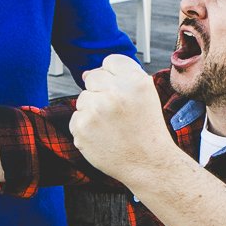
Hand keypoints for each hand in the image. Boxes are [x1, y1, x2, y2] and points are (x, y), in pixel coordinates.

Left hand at [71, 54, 173, 181]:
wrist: (149, 164)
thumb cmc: (147, 130)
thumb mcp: (146, 96)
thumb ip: (121, 77)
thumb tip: (86, 74)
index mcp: (135, 81)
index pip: (110, 61)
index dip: (114, 78)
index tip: (122, 94)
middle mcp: (115, 93)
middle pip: (93, 78)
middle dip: (101, 93)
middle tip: (117, 114)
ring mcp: (96, 110)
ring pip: (83, 99)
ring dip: (92, 111)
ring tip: (111, 128)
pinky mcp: (82, 128)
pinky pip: (76, 118)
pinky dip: (86, 128)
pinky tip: (103, 137)